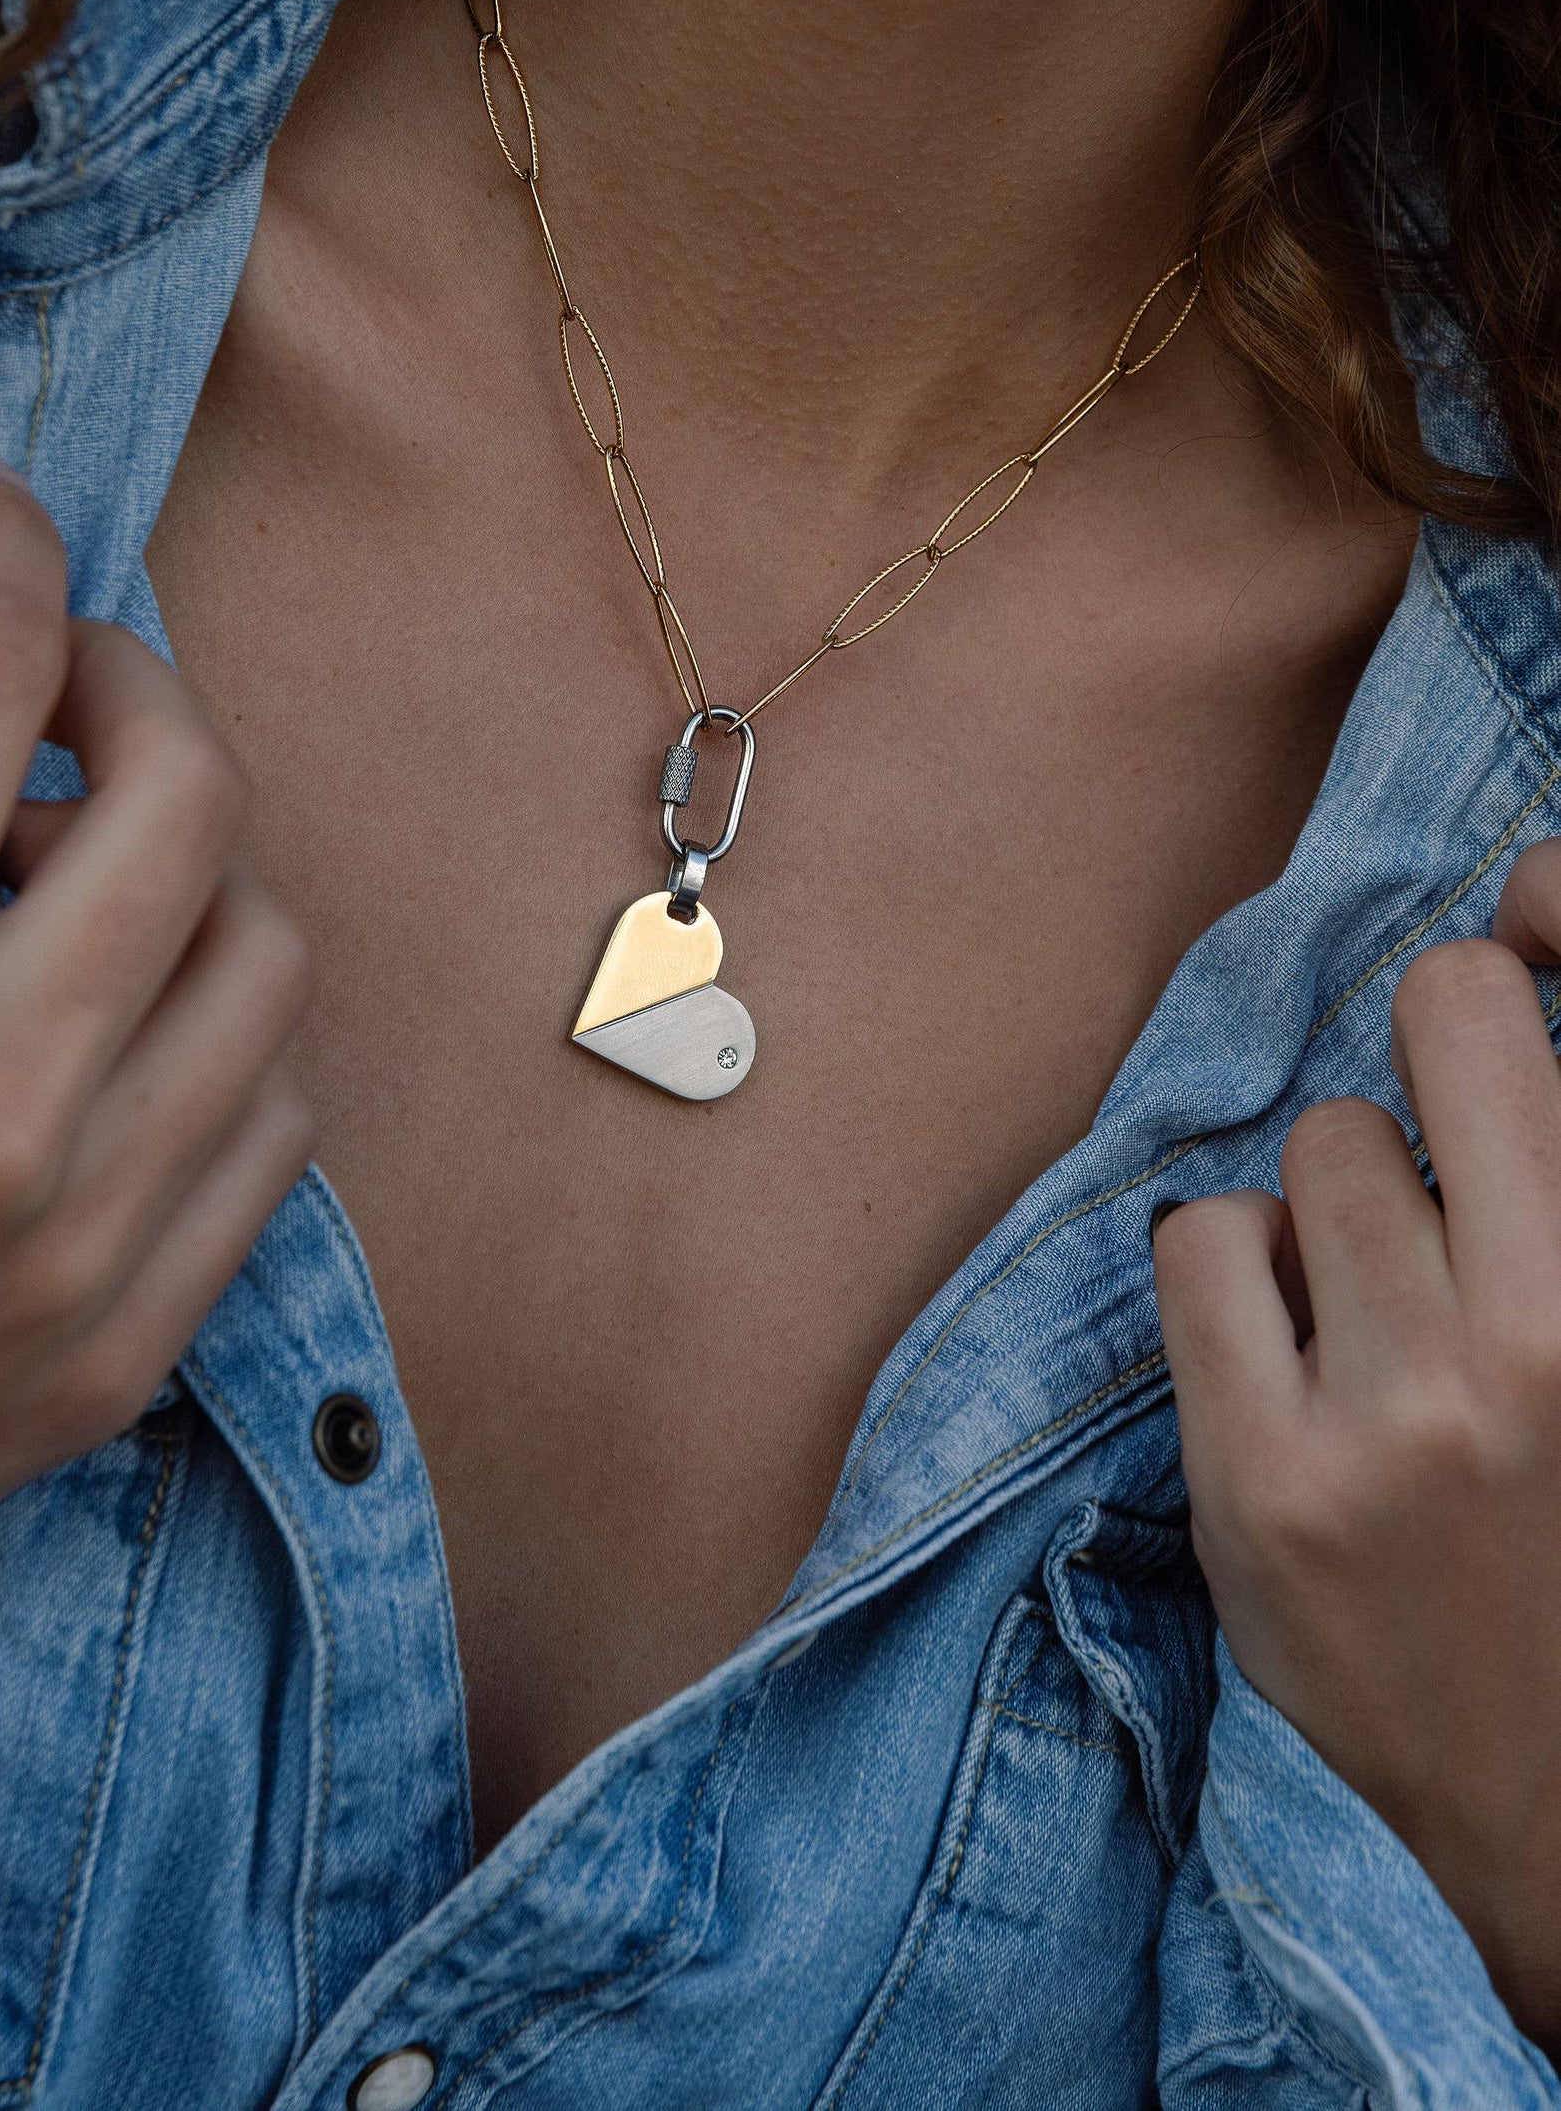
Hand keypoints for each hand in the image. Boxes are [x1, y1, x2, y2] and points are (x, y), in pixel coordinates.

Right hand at [0, 462, 309, 1719]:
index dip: (2, 545)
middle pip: (189, 793)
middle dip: (130, 682)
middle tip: (60, 684)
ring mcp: (74, 1242)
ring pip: (267, 956)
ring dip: (194, 869)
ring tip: (83, 875)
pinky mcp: (116, 1352)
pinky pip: (272, 1132)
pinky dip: (222, 1039)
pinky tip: (129, 1027)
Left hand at [1155, 842, 1560, 2044]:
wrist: (1555, 1821)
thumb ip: (1545, 1167)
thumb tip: (1521, 904)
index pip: (1503, 1006)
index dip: (1494, 972)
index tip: (1498, 991)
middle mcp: (1536, 1341)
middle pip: (1413, 1055)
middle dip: (1421, 1114)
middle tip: (1439, 1208)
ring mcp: (1396, 1417)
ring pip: (1308, 1153)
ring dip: (1331, 1212)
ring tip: (1377, 1319)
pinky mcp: (1264, 1486)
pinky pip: (1200, 1245)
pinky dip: (1236, 1279)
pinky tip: (1290, 1360)